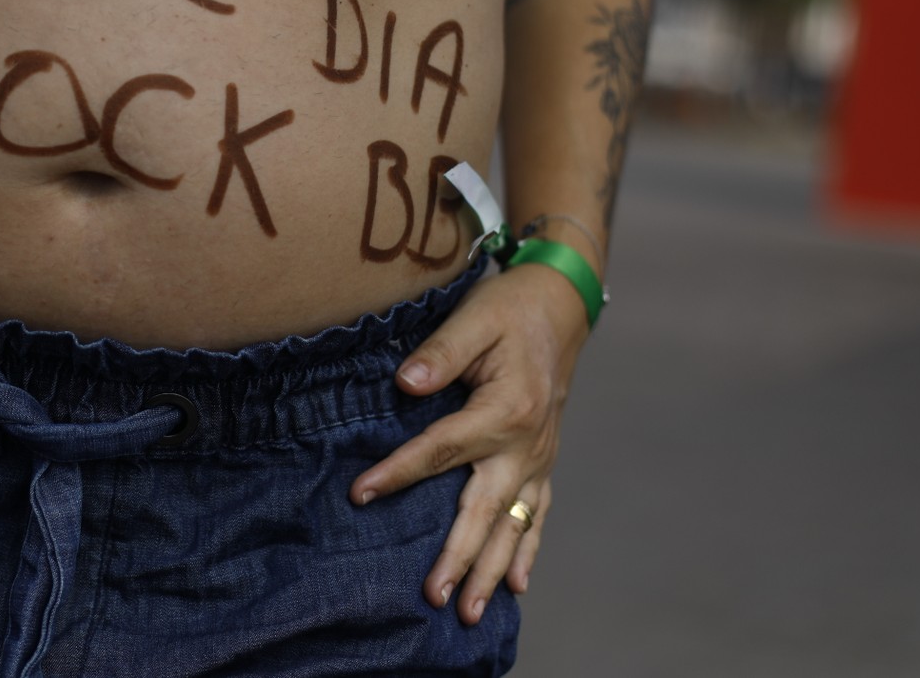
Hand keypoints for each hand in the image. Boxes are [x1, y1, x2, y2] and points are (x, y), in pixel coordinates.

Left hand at [350, 262, 589, 623]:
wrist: (558, 308)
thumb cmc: (509, 311)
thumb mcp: (474, 318)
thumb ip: (439, 352)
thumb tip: (404, 383)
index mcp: (506, 409)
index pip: (442, 448)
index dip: (399, 472)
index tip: (361, 493)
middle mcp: (526, 444)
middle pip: (484, 508)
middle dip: (458, 556)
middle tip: (433, 597)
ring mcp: (539, 459)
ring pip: (514, 525)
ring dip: (491, 571)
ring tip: (468, 611)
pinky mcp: (542, 462)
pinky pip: (538, 515)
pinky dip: (527, 552)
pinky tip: (516, 587)